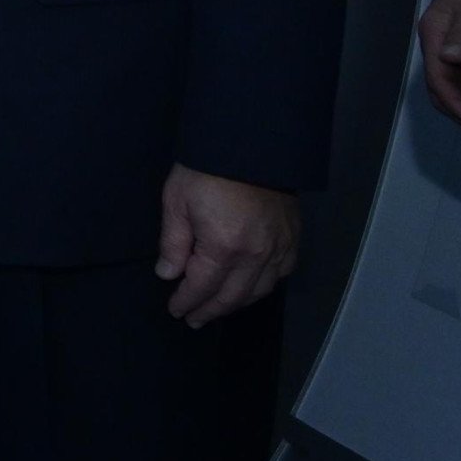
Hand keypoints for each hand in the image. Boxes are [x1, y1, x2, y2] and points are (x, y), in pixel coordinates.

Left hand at [155, 167, 299, 326]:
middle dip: (210, 310)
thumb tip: (168, 274)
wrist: (249, 140)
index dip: (187, 301)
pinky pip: (282, 272)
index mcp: (224, 246)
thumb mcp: (177, 201)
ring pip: (259, 289)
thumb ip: (173, 243)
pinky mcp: (293, 236)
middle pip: (232, 296)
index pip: (202, 286)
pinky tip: (252, 287)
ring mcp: (279, 246)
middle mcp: (256, 253)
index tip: (176, 310)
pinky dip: (265, 285)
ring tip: (219, 308)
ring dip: (237, 303)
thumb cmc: (206, 168)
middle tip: (194, 320)